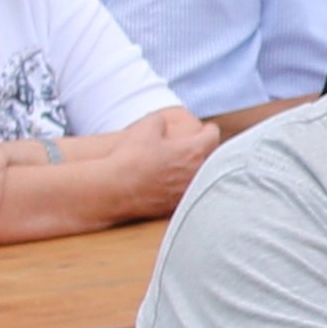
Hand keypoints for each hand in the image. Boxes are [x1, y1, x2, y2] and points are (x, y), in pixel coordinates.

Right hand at [107, 105, 221, 217]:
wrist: (114, 190)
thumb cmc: (130, 157)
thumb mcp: (145, 127)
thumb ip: (159, 121)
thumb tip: (161, 121)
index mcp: (193, 151)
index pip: (212, 136)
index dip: (208, 129)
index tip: (206, 128)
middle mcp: (195, 173)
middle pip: (212, 158)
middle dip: (207, 150)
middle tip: (200, 146)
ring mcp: (186, 192)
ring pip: (201, 178)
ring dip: (198, 170)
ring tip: (189, 164)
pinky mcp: (173, 206)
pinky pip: (187, 194)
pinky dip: (185, 187)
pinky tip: (176, 184)